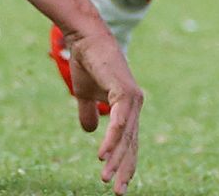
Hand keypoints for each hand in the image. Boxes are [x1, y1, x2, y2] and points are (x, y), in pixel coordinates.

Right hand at [60, 25, 142, 193]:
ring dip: (116, 159)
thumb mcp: (84, 94)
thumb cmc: (87, 62)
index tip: (119, 185)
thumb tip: (89, 132)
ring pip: (125, 137)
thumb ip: (88, 112)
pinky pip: (119, 121)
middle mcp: (134, 104)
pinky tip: (103, 155)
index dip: (124, 163)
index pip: (129, 142)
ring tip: (105, 178)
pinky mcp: (124, 91)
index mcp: (127, 107)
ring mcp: (132, 98)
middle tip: (118, 192)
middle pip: (131, 144)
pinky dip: (112, 138)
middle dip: (124, 169)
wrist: (85, 38)